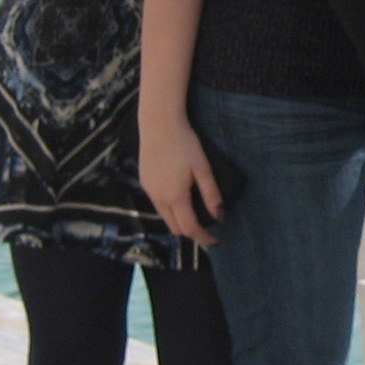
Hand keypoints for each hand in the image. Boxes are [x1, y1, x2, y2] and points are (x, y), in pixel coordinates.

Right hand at [139, 115, 225, 246]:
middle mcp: (159, 198)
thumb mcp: (203, 168)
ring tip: (194, 213)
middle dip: (191, 232)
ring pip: (165, 218)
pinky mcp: (144, 182)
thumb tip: (220, 216)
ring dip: (179, 221)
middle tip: (207, 227)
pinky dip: (169, 209)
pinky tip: (179, 197)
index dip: (204, 238)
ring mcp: (149, 191)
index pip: (190, 228)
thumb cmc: (185, 144)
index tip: (216, 240)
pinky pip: (157, 205)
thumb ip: (211, 194)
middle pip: (175, 228)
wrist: (159, 124)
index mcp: (176, 197)